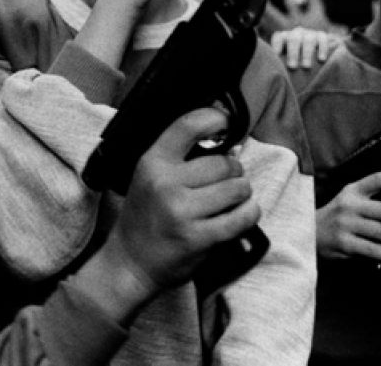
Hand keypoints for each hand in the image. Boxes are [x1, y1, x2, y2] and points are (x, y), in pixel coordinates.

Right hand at [108, 107, 259, 292]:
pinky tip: (244, 213)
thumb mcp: (150, 177)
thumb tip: (233, 147)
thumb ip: (182, 159)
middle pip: (223, 163)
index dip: (214, 118)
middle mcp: (165, 183)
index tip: (226, 122)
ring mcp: (181, 211)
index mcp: (152, 162)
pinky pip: (241, 218)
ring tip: (233, 199)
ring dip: (242, 193)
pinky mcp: (197, 237)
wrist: (131, 262)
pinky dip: (249, 213)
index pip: (187, 126)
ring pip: (236, 189)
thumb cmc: (146, 216)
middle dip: (234, 171)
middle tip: (228, 179)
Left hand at [271, 27, 341, 69]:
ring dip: (307, 54)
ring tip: (306, 67)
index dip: (277, 46)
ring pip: (308, 40)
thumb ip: (281, 64)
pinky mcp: (321, 35)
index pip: (279, 37)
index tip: (276, 56)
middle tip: (292, 67)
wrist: (316, 54)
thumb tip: (277, 74)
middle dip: (293, 53)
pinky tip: (321, 60)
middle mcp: (296, 33)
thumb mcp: (286, 61)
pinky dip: (322, 49)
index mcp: (284, 37)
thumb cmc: (295, 62)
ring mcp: (309, 33)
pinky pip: (322, 39)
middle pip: (293, 39)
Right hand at [317, 171, 380, 260]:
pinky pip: (377, 250)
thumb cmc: (339, 215)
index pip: (379, 179)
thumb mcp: (350, 196)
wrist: (309, 232)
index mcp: (353, 190)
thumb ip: (372, 190)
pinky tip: (380, 251)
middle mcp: (349, 205)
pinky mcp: (345, 243)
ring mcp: (346, 224)